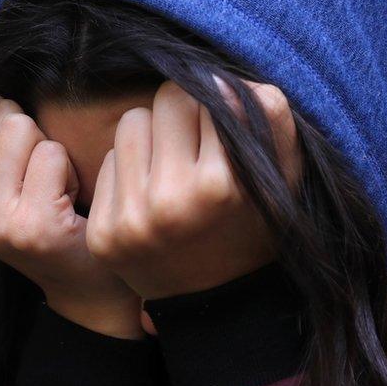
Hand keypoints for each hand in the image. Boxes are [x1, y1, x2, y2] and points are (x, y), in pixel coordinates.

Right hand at [0, 94, 143, 338]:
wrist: (83, 279)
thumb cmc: (42, 216)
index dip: (14, 138)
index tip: (20, 179)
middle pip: (4, 117)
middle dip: (32, 143)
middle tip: (39, 188)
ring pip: (25, 130)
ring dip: (51, 157)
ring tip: (52, 195)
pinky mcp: (30, 224)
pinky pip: (52, 154)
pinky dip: (70, 173)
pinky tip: (66, 209)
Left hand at [85, 79, 301, 300]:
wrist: (217, 305)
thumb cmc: (255, 228)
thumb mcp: (283, 179)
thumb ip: (270, 121)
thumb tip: (225, 80)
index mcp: (221, 186)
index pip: (208, 94)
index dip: (219, 105)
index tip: (224, 130)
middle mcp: (171, 201)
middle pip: (166, 100)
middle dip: (184, 115)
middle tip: (197, 146)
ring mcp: (131, 219)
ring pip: (130, 122)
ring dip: (152, 137)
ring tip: (172, 169)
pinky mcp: (103, 232)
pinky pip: (107, 161)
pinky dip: (129, 171)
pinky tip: (150, 198)